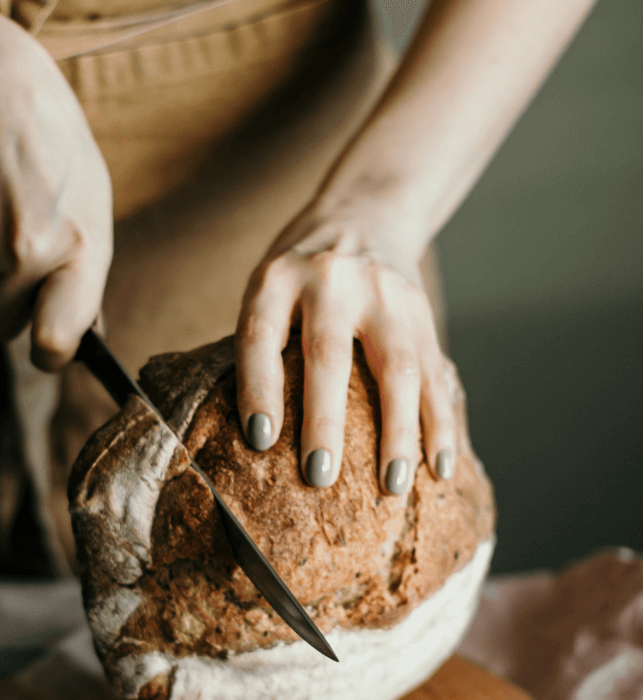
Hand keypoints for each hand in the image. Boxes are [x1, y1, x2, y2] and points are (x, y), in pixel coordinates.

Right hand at [0, 3, 112, 369]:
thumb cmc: (57, 154)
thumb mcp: (92, 210)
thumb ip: (86, 273)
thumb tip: (82, 334)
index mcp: (80, 251)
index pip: (56, 341)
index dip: (51, 355)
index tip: (51, 349)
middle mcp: (29, 253)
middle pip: (3, 330)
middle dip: (11, 314)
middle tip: (25, 273)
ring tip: (12, 217)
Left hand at [235, 199, 455, 492]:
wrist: (365, 213)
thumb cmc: (300, 273)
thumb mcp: (269, 286)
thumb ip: (266, 344)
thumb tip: (260, 441)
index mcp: (279, 276)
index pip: (262, 334)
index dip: (258, 387)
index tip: (259, 440)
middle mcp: (333, 280)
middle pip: (329, 355)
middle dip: (325, 421)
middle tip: (319, 476)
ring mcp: (385, 294)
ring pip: (397, 368)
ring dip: (398, 434)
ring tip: (392, 486)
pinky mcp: (422, 313)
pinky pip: (435, 374)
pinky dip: (440, 424)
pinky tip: (440, 467)